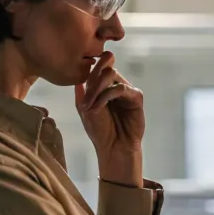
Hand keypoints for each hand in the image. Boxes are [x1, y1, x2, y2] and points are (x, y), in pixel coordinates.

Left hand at [75, 52, 144, 183]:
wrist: (113, 146)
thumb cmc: (99, 130)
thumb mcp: (84, 108)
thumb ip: (82, 91)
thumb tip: (76, 76)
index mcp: (103, 86)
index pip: (97, 69)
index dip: (90, 67)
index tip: (80, 74)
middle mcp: (115, 85)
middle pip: (105, 68)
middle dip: (92, 79)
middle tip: (85, 97)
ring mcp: (126, 90)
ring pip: (112, 75)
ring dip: (97, 88)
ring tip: (89, 105)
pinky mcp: (136, 97)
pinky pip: (121, 88)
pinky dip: (107, 95)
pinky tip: (99, 106)